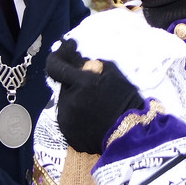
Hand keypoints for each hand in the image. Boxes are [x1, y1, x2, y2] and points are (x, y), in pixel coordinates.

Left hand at [47, 39, 143, 153]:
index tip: (65, 50)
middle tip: (90, 84)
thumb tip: (81, 62)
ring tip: (93, 104)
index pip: (55, 66)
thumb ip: (93, 66)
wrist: (130, 134)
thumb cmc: (126, 101)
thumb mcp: (114, 75)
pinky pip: (68, 117)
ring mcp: (65, 119)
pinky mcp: (66, 132)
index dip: (58, 56)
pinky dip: (76, 113)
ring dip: (75, 98)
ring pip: (65, 101)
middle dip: (74, 81)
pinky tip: (91, 116)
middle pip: (63, 84)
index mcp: (81, 84)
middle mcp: (68, 101)